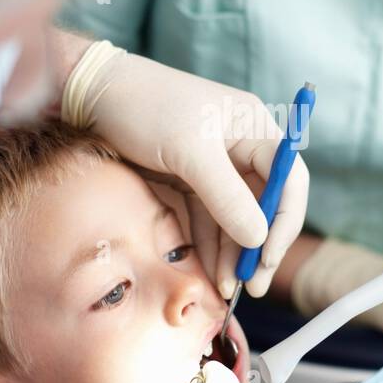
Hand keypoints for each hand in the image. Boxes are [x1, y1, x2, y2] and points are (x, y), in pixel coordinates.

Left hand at [61, 41, 308, 299]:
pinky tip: (211, 271)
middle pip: (266, 204)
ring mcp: (216, 165)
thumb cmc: (146, 108)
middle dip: (259, 246)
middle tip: (252, 286)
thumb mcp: (189, 152)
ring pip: (236, 218)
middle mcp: (242, 146)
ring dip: (234, 253)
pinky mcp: (190, 179)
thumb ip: (227, 197)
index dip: (284, 221)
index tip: (267, 257)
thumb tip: (258, 238)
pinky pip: (210, 218)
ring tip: (226, 288)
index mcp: (254, 128)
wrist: (93, 94)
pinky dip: (212, 245)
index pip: (289, 180)